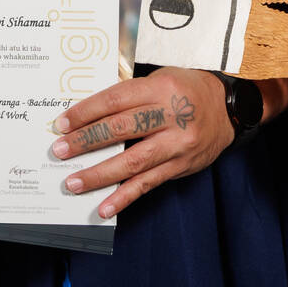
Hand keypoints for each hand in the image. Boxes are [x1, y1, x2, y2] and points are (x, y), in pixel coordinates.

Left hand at [50, 67, 230, 218]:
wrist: (228, 110)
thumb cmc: (187, 89)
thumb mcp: (160, 78)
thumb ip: (130, 94)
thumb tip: (89, 114)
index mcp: (160, 88)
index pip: (116, 100)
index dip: (86, 112)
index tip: (62, 124)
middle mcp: (170, 116)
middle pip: (121, 129)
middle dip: (85, 141)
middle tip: (59, 151)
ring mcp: (177, 144)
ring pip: (132, 162)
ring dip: (99, 175)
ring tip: (74, 183)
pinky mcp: (181, 166)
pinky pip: (149, 184)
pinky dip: (125, 197)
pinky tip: (105, 207)